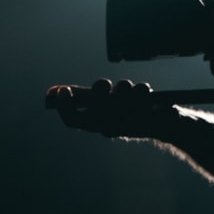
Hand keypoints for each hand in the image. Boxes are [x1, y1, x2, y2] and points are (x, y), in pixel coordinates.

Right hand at [45, 78, 173, 138]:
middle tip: (104, 86)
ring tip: (129, 89)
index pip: (73, 121)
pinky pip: (140, 94)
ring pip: (120, 98)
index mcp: (96, 124)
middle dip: (99, 92)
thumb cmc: (125, 111)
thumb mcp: (101, 105)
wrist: (160, 122)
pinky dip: (141, 90)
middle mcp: (109, 127)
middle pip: (96, 110)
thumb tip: (53, 91)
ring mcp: (129, 123)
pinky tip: (144, 94)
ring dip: (123, 88)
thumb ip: (81, 97)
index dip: (64, 107)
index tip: (62, 91)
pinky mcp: (149, 117)